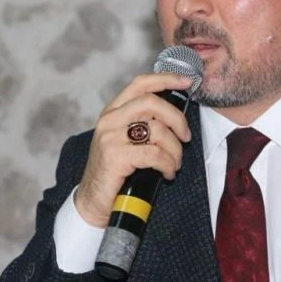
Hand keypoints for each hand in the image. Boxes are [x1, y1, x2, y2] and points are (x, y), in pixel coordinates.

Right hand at [74, 73, 192, 226]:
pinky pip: (154, 154)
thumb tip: (177, 117)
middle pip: (152, 102)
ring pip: (158, 130)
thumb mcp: (127, 141)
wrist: (93, 202)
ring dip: (175, 149)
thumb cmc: (116, 172)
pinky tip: (167, 173)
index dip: (166, 79)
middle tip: (186, 137)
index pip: (140, 84)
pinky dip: (168, 165)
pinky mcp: (115, 157)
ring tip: (174, 164)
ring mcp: (110, 137)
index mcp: (113, 112)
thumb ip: (144, 124)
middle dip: (177, 119)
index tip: (187, 82)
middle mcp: (109, 120)